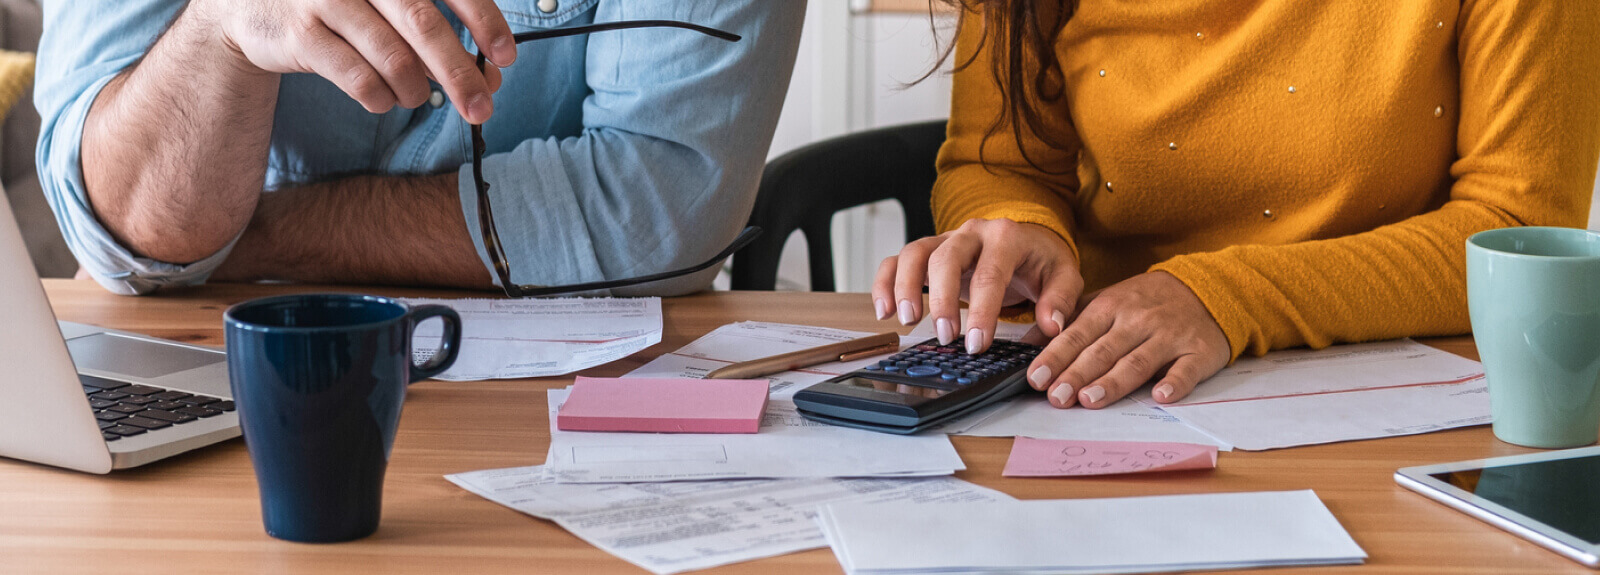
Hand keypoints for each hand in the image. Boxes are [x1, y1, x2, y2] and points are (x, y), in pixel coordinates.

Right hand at [195, 0, 514, 122]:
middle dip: (460, 72)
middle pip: (424, 24)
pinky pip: (357, 78)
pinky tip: (384, 99)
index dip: (484, 20)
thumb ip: (434, 25)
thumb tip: (489, 73)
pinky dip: (381, 97)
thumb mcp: (386, 0)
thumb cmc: (340, 4)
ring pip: (392, 57)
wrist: (251, 5)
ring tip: (418, 97)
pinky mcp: (300, 34)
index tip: (506, 57)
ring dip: (416, 89)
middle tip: (482, 107)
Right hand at [871, 218, 1083, 352]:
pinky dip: (884, 283)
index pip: (990, 272)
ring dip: (905, 287)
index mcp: (1006, 236)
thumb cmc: (1041, 260)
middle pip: (945, 258)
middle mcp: (971, 232)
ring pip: (914, 253)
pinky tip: (884, 311)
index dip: (982, 310)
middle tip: (946, 337)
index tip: (978, 343)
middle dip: (942, 300)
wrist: (1027, 239)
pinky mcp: (928, 251)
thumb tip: (1051, 325)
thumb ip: (1060, 299)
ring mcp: (945, 239)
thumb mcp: (1063, 275)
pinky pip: (897, 260)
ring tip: (908, 322)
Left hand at [1025, 271, 1229, 408]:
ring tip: (1090, 399)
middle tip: (1055, 397)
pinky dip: (1175, 382)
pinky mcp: (1199, 351)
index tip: (1035, 377)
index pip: (1077, 334)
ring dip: (1114, 382)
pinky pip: (1186, 369)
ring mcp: (1169, 336)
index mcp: (1111, 307)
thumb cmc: (1146, 302)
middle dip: (1076, 374)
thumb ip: (1069, 321)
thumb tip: (1027, 343)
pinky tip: (1160, 396)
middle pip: (1103, 351)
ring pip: (1138, 361)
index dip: (1055, 357)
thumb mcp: (1106, 301)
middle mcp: (1138, 321)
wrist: (1206, 288)